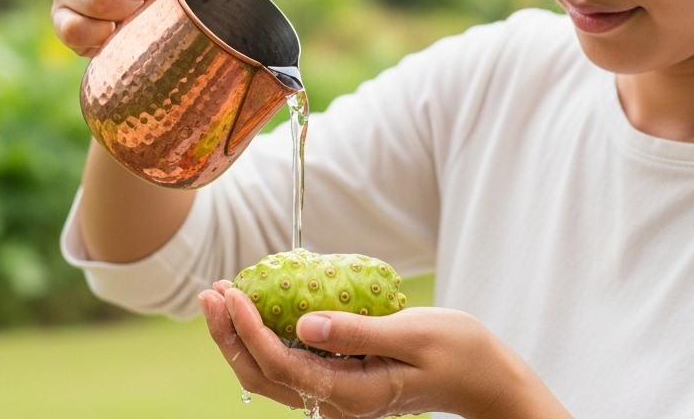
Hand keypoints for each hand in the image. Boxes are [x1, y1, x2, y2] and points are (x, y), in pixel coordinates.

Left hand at [198, 281, 571, 418]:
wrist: (482, 377)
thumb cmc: (456, 350)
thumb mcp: (411, 332)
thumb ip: (356, 331)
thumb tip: (304, 325)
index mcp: (351, 393)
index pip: (281, 362)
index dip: (248, 329)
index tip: (231, 292)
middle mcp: (336, 401)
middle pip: (262, 375)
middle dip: (229, 335)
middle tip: (211, 291)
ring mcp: (336, 395)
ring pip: (270, 373)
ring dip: (240, 337)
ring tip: (222, 297)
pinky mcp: (340, 382)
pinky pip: (290, 364)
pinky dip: (265, 338)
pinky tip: (257, 309)